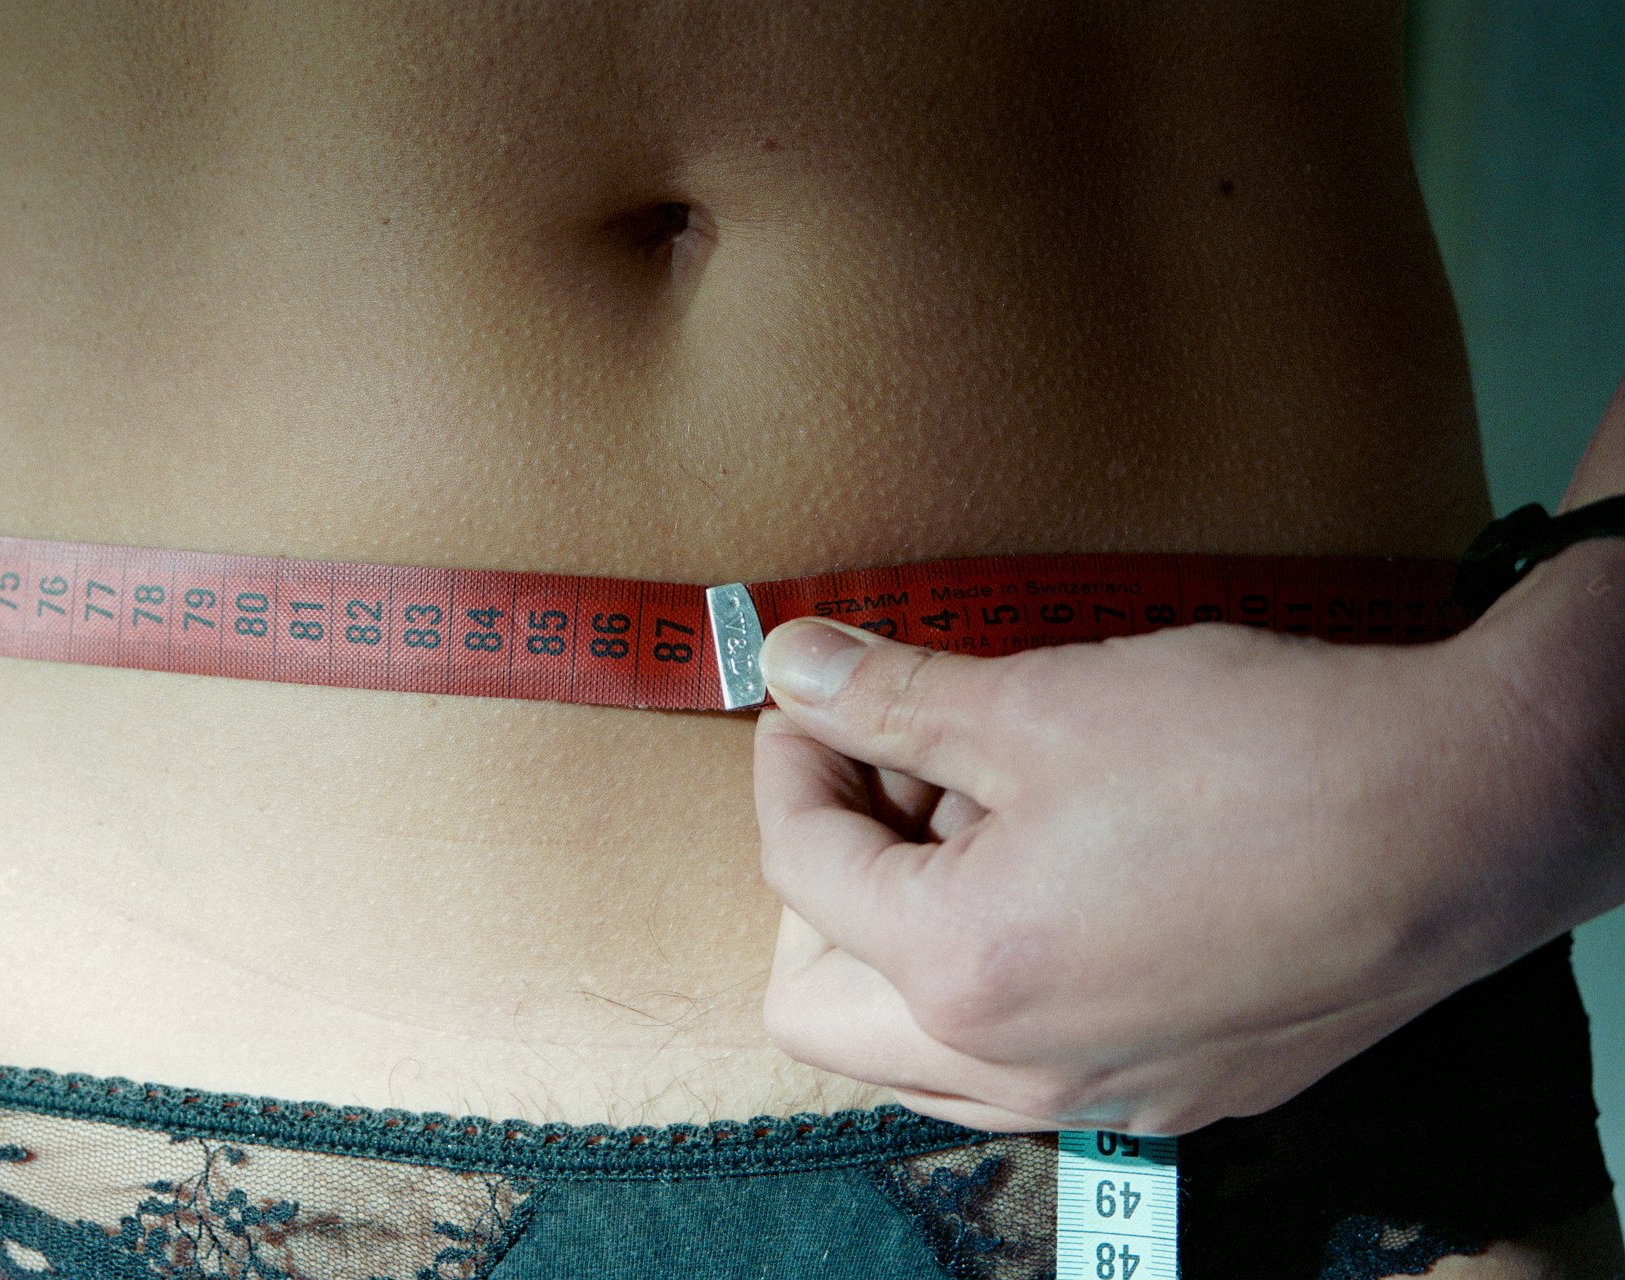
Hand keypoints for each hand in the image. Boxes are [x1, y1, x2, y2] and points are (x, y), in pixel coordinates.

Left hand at [751, 613, 1548, 1135]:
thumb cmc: (1262, 755)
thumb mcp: (1038, 700)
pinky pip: (1021, 1063)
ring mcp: (1097, 1096)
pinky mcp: (1172, 1093)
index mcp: (961, 972)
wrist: (1464, 817)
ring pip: (913, 1051)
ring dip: (900, 942)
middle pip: (814, 1003)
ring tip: (974, 825)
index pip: (796, 871)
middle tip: (880, 785)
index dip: (790, 763)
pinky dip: (996, 979)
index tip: (818, 701)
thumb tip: (792, 664)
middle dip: (818, 885)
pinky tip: (1061, 878)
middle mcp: (1016, 1067)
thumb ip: (890, 696)